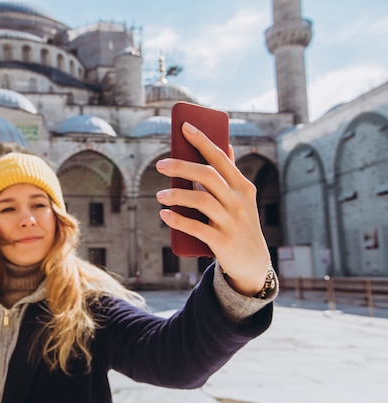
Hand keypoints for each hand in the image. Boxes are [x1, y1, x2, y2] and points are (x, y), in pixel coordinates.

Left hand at [155, 122, 270, 296]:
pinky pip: (196, 228)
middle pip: (207, 176)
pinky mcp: (222, 242)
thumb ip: (231, 174)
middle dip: (181, 166)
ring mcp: (231, 222)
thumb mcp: (242, 198)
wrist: (253, 264)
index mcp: (243, 187)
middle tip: (160, 165)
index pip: (220, 158)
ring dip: (176, 195)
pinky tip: (164, 215)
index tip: (184, 126)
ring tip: (160, 195)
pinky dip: (177, 220)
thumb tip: (224, 145)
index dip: (202, 140)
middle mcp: (239, 202)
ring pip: (200, 200)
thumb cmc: (240, 224)